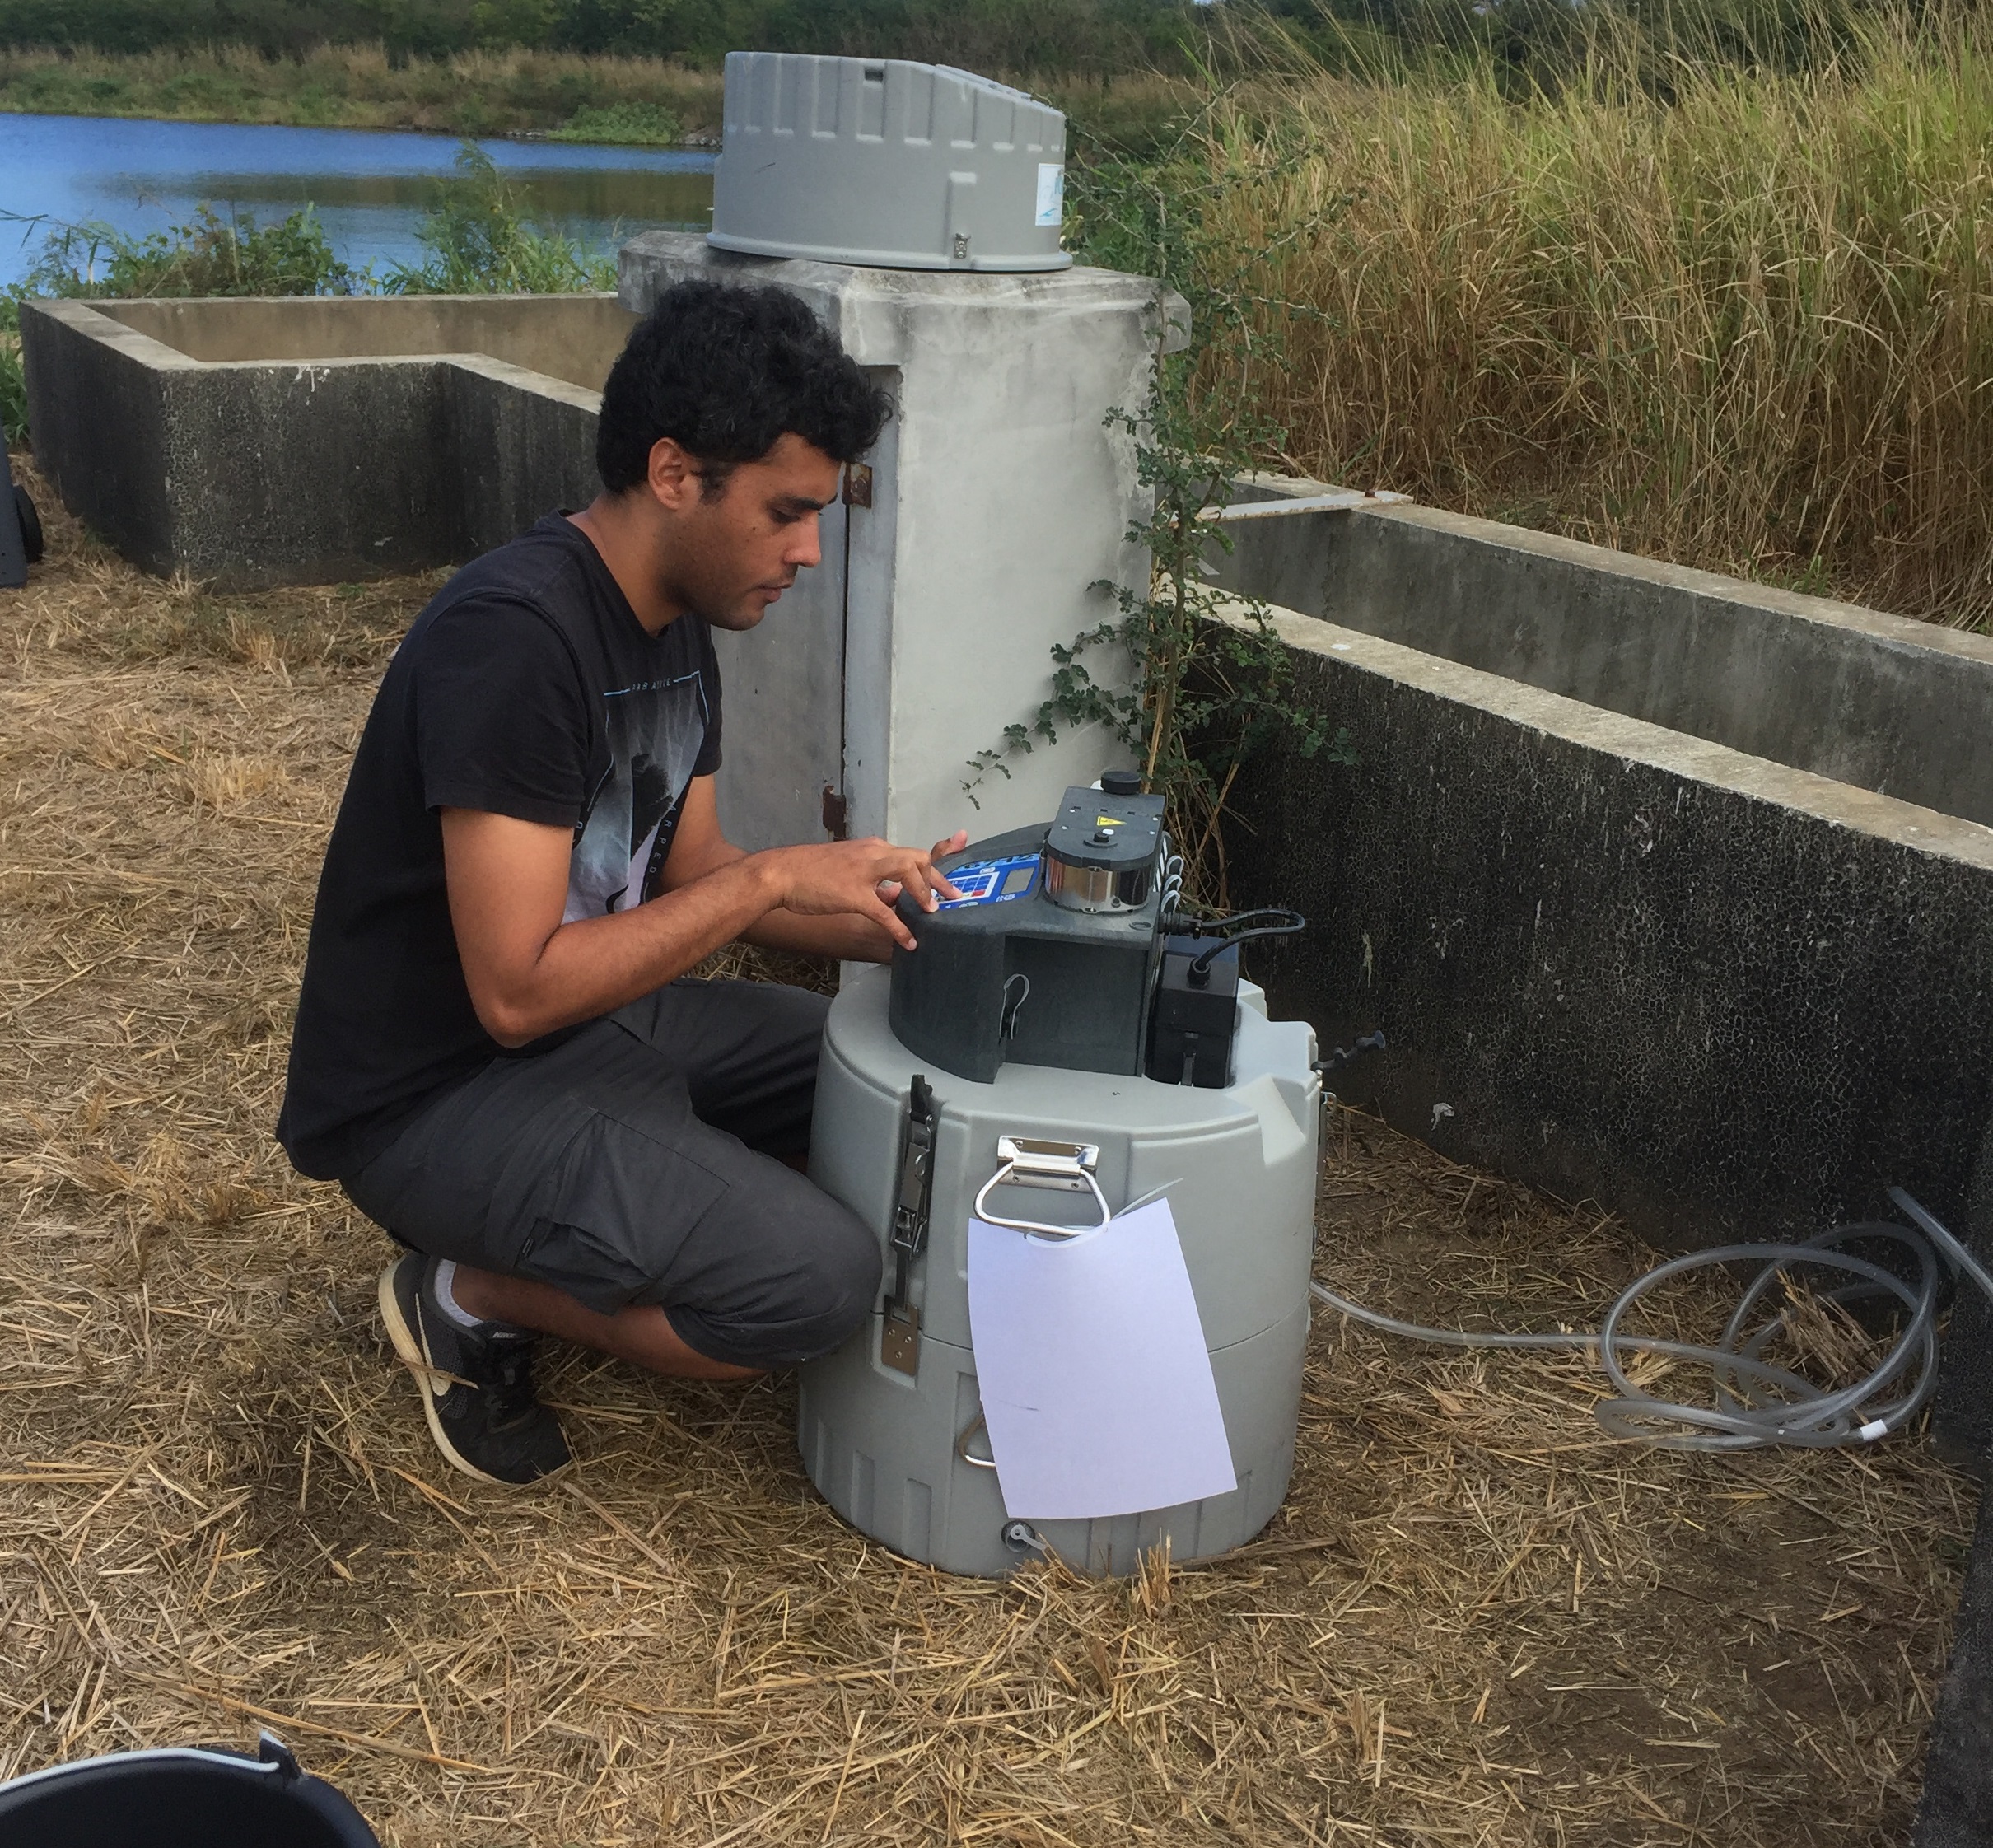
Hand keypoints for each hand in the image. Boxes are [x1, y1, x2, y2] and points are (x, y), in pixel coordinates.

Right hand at [757, 835, 964, 950]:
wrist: (780, 873)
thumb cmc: (810, 872)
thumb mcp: (847, 867)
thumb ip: (873, 878)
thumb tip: (894, 897)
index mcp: (872, 848)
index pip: (911, 852)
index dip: (940, 856)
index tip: (957, 861)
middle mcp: (873, 854)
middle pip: (918, 859)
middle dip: (939, 878)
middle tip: (953, 897)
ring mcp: (863, 872)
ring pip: (907, 873)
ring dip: (924, 894)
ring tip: (933, 913)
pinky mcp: (852, 894)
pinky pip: (884, 912)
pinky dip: (900, 928)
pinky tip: (908, 943)